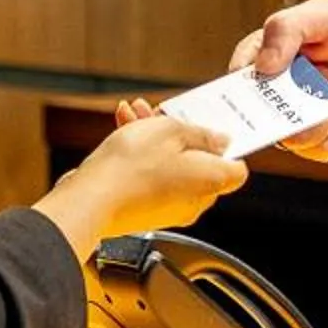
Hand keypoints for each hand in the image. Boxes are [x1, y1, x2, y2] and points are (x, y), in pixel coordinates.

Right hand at [35, 108, 244, 257]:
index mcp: (212, 181)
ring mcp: (171, 209)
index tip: (209, 128)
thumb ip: (201, 134)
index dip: (225, 144)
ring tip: (135, 116)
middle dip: (179, 134)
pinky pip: (153, 178)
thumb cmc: (131, 167)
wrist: (91, 199)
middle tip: (162, 115)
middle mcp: (195, 201)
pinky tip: (125, 132)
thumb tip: (220, 141)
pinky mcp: (147, 212)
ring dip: (156, 139)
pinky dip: (143, 157)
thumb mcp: (171, 131)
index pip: (237, 167)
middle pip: (199, 162)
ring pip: (172, 166)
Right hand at [228, 0, 327, 160]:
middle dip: (292, 97)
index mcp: (270, 58)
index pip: (239, 76)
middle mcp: (281, 92)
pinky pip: (318, 147)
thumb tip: (262, 68)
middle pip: (260, 115)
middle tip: (321, 72)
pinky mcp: (325, 139)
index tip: (261, 76)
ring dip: (324, 108)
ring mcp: (301, 119)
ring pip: (292, 136)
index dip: (241, 83)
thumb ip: (285, 30)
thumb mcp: (321, 15)